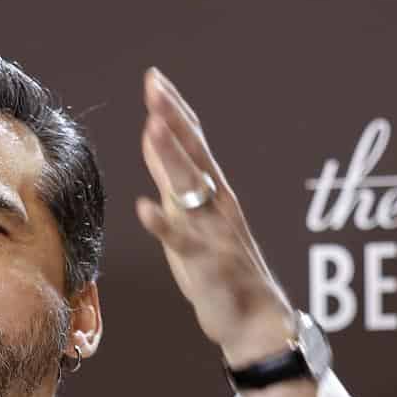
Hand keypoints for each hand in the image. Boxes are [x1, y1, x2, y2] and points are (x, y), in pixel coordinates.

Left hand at [134, 68, 299, 370]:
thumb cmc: (219, 265)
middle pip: (194, 153)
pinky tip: (144, 208)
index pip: (194, 140)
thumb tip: (154, 133)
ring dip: (172, 157)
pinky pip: (183, 241)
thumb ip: (172, 176)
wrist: (253, 318)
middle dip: (174, 119)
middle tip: (156, 87)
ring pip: (190, 188)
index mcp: (213, 190)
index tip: (155, 78)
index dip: (174, 109)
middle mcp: (216, 204)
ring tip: (152, 128)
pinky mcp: (206, 264)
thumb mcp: (189, 213)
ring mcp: (212, 232)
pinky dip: (163, 225)